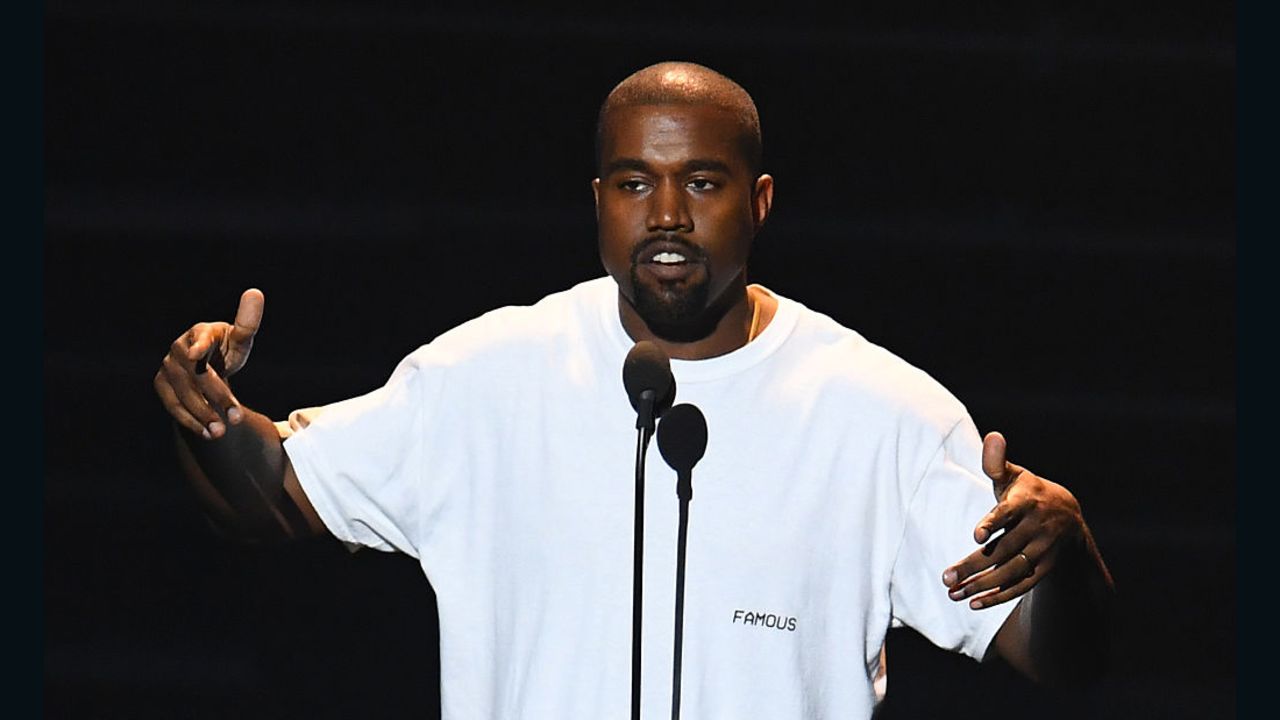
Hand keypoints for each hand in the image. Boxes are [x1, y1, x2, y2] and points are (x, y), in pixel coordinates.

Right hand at [153, 289, 263, 439]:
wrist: (206, 365)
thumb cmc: (226, 348)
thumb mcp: (241, 338)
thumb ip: (247, 322)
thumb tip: (255, 293)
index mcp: (200, 331)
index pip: (200, 337)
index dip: (199, 345)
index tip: (198, 354)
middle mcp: (179, 348)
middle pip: (196, 374)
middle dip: (216, 396)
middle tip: (236, 418)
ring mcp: (168, 367)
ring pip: (182, 393)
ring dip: (202, 414)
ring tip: (221, 431)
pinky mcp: (162, 386)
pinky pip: (173, 406)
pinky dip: (190, 421)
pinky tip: (207, 432)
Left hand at [941, 431, 1085, 608]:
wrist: (1070, 518)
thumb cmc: (1029, 493)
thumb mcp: (1014, 476)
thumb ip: (997, 461)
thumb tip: (993, 436)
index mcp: (1027, 502)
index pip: (1009, 513)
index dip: (994, 523)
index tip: (976, 536)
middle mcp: (1037, 528)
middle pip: (1003, 550)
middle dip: (973, 566)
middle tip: (945, 577)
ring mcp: (1043, 551)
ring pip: (1010, 572)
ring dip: (982, 586)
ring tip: (953, 594)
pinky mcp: (1044, 569)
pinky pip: (1021, 586)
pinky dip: (999, 596)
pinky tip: (974, 603)